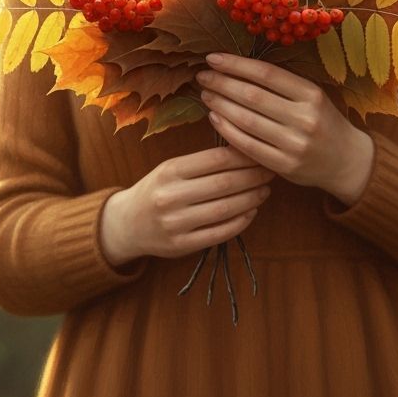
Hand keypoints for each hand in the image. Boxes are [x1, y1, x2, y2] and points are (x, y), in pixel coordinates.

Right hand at [114, 145, 275, 261]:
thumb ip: (201, 162)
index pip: (216, 159)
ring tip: (265, 190)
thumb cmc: (156, 189)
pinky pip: (219, 233)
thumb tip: (243, 151)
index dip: (243, 156)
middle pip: (223, 184)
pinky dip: (240, 222)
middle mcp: (171, 196)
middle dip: (252, 176)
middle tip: (270, 171)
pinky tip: (252, 212)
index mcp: (170, 170)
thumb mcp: (170, 168)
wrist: (126, 223)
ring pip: (224, 209)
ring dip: (251, 199)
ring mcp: (176, 223)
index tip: (260, 153)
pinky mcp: (181, 245)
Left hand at [195, 52, 359, 194]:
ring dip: (220, 104)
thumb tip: (237, 67)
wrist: (346, 161)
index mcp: (311, 94)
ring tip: (205, 94)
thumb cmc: (322, 121)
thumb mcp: (312, 96)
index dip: (236, 64)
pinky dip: (226, 130)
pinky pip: (247, 145)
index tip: (213, 58)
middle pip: (252, 96)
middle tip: (203, 76)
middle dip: (222, 83)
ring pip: (247, 120)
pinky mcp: (285, 166)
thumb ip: (281, 84)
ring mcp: (295, 144)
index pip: (266, 74)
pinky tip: (214, 117)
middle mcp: (305, 118)